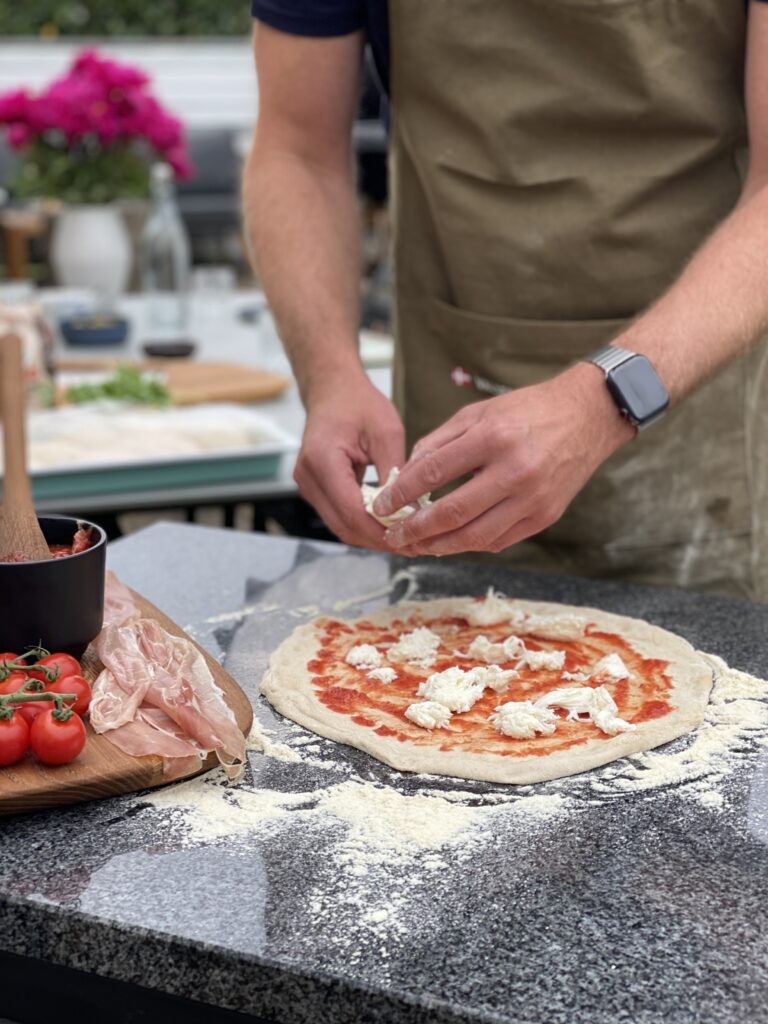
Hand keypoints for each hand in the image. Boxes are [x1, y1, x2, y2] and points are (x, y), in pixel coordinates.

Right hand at [294, 371, 405, 547]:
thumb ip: (395, 472)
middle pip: (344, 525)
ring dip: (372, 536)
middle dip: (379, 539)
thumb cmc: (358, 403)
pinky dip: (364, 524)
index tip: (411, 539)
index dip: (381, 531)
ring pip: (341, 526)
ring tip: (406, 539)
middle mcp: (309, 477)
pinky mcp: (316, 489)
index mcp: (322, 459)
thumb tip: (409, 510)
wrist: (332, 390)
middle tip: (414, 546)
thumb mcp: (387, 431)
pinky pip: (339, 516)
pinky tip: (389, 525)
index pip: (351, 511)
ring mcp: (308, 486)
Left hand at [372, 363, 634, 555]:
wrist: (588, 415)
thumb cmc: (529, 410)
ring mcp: (534, 498)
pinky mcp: (546, 516)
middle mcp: (515, 471)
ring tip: (417, 545)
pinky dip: (471, 544)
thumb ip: (439, 441)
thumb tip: (406, 472)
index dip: (403, 492)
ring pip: (476, 536)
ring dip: (440, 545)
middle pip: (453, 512)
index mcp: (494, 437)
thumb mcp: (479, 412)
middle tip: (393, 535)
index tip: (383, 504)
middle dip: (416, 529)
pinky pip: (500, 540)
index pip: (435, 472)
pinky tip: (451, 542)